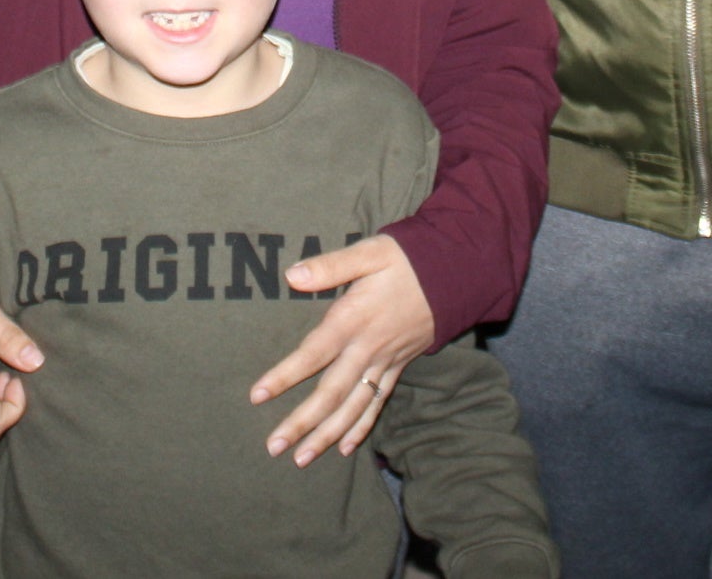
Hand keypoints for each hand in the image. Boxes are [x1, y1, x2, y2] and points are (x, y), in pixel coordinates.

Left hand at [250, 235, 433, 466]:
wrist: (454, 272)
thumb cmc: (406, 260)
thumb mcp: (369, 253)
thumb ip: (331, 267)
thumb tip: (292, 275)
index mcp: (354, 319)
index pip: (313, 353)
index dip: (285, 375)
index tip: (257, 396)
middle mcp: (368, 348)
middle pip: (331, 392)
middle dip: (302, 422)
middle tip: (274, 447)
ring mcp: (385, 361)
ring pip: (353, 406)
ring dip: (327, 434)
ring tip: (301, 459)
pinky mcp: (398, 366)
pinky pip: (378, 402)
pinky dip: (362, 427)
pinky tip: (345, 447)